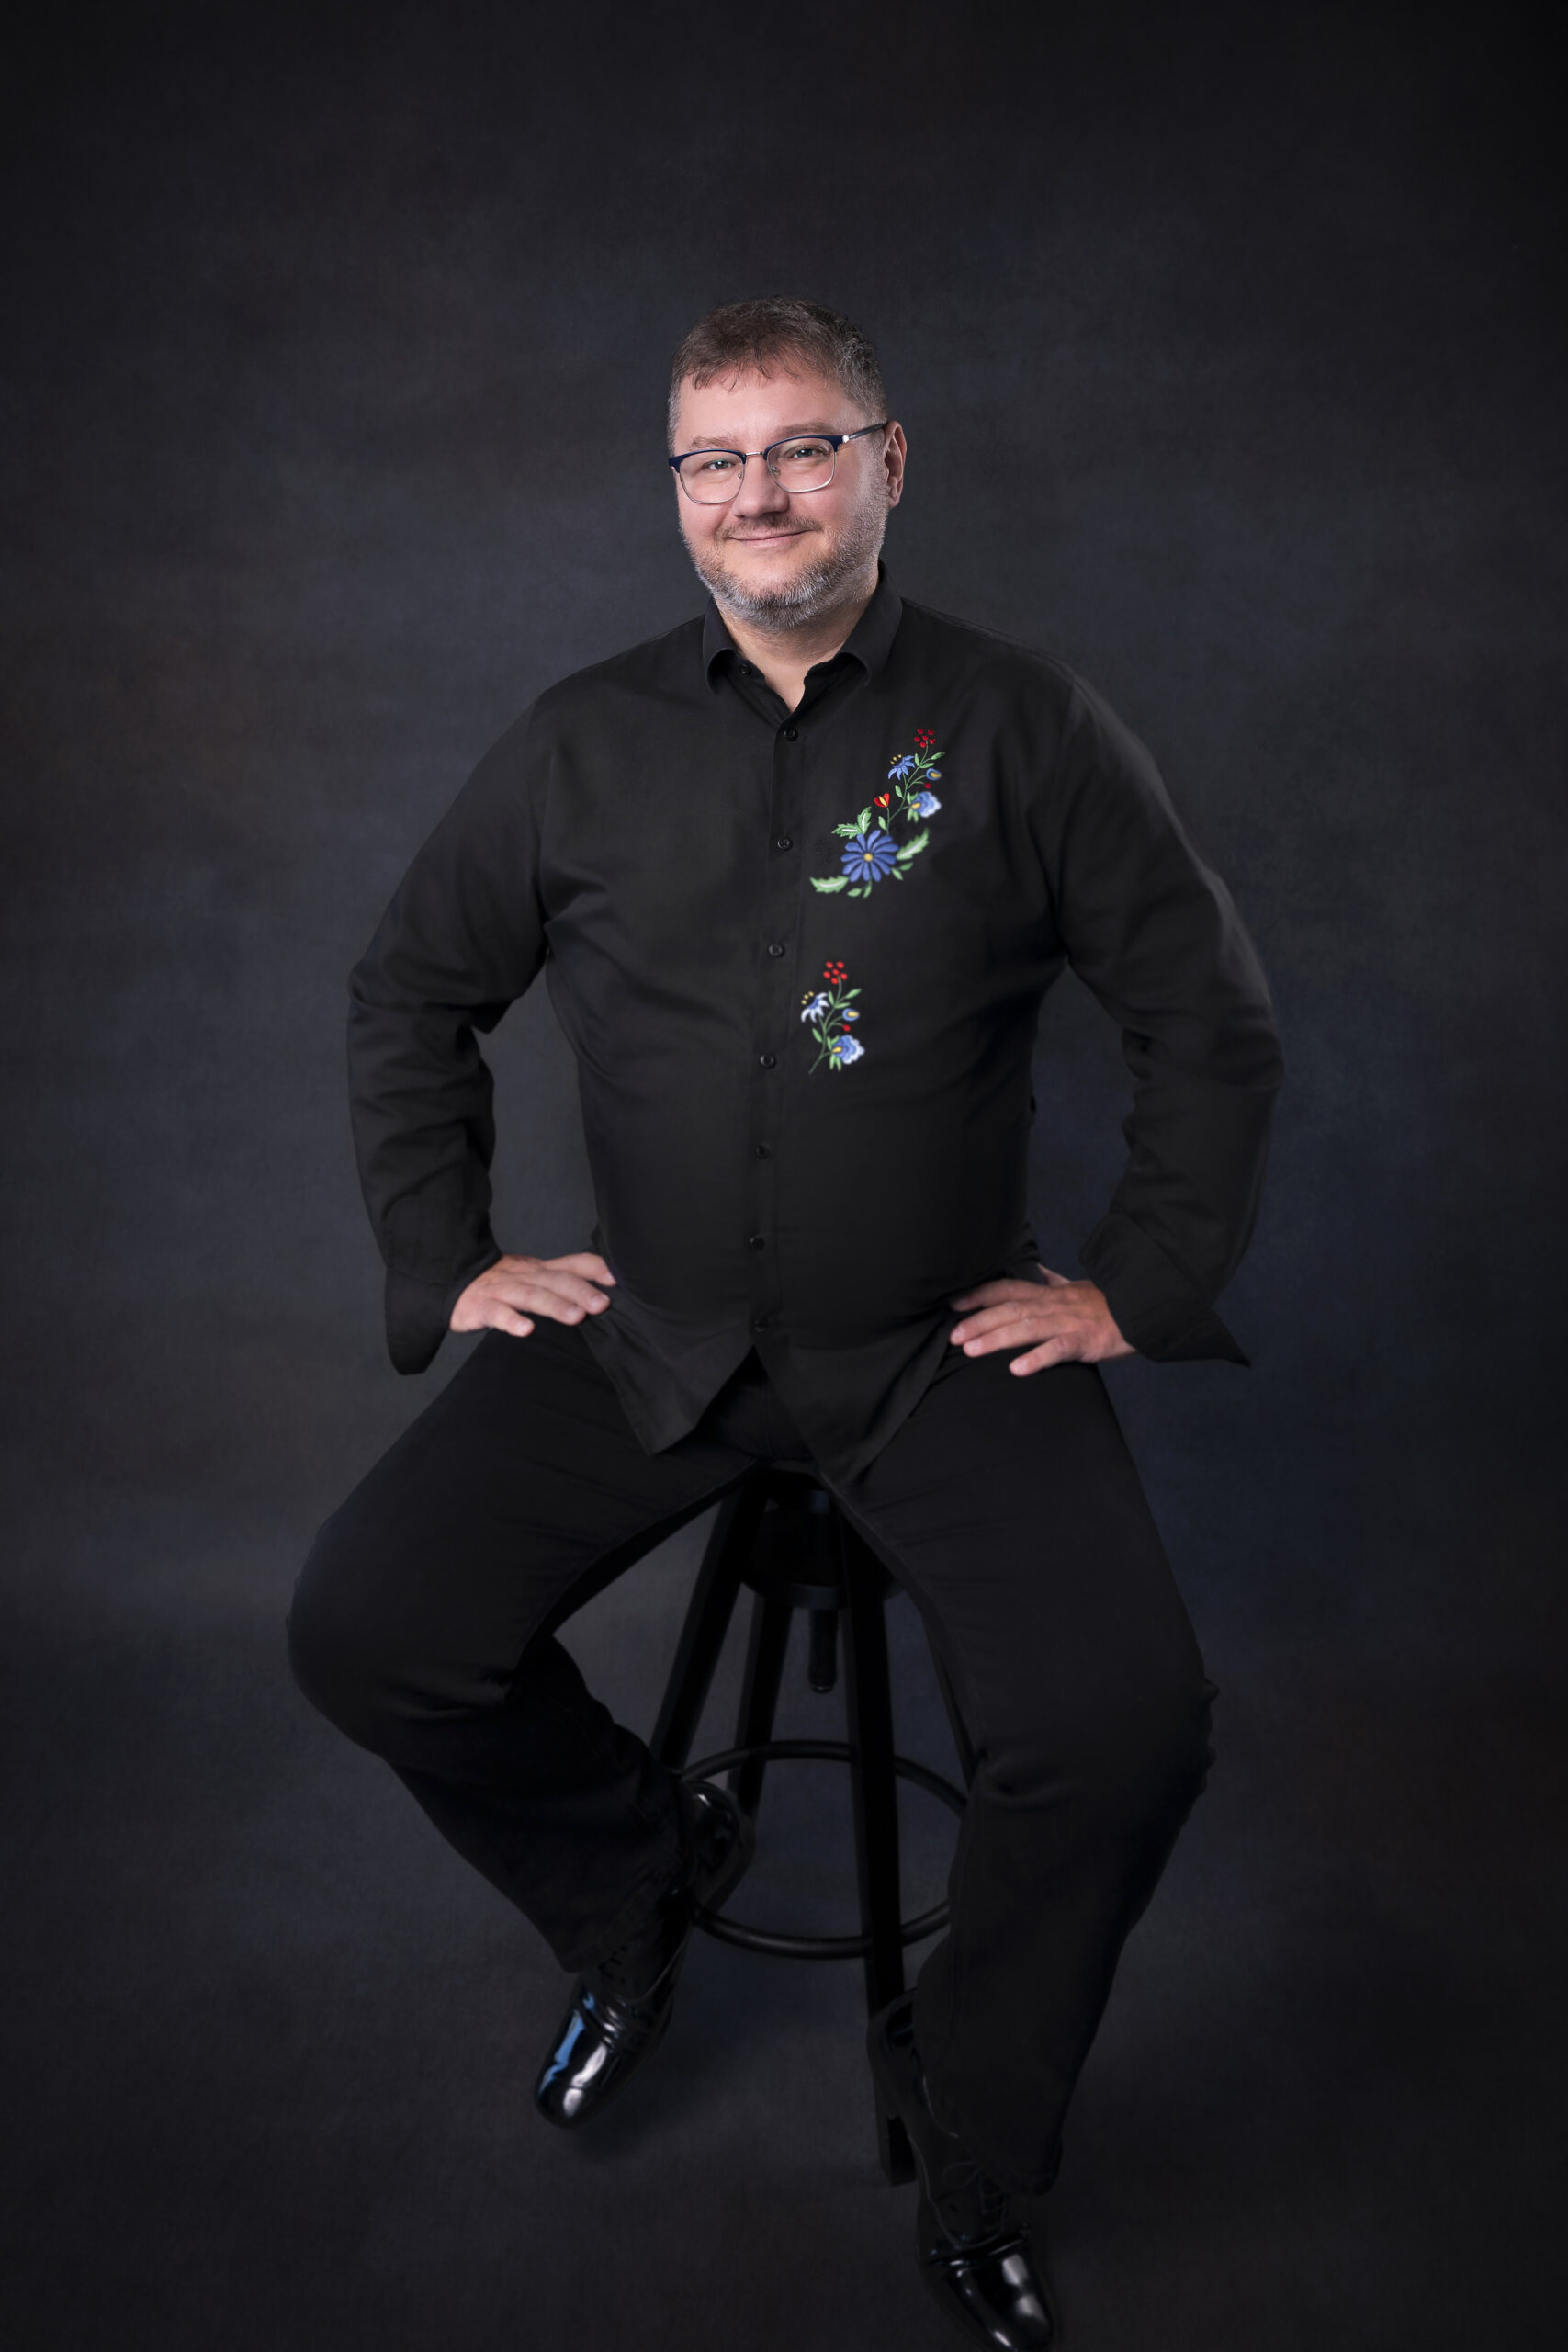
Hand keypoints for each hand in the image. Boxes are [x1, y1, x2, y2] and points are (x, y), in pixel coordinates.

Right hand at [449, 1251, 616, 1338]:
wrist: (450, 1281)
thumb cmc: (501, 1285)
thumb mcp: (534, 1279)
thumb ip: (562, 1284)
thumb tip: (603, 1298)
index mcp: (541, 1270)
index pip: (572, 1263)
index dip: (595, 1268)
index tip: (617, 1280)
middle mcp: (525, 1276)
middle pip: (556, 1280)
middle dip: (581, 1291)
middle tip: (602, 1305)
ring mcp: (502, 1290)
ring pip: (531, 1295)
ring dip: (554, 1305)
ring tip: (575, 1317)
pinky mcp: (480, 1306)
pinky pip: (496, 1312)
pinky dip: (511, 1320)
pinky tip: (525, 1330)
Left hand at [947, 1265, 1134, 1375]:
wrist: (1143, 1310)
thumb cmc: (1107, 1303)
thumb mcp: (1076, 1286)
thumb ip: (1053, 1279)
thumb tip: (1037, 1266)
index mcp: (1048, 1293)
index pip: (1007, 1289)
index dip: (979, 1294)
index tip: (953, 1304)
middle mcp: (1053, 1305)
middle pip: (1009, 1309)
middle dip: (979, 1321)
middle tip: (953, 1336)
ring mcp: (1068, 1322)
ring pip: (1027, 1328)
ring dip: (996, 1338)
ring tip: (971, 1351)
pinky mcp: (1084, 1341)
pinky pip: (1058, 1349)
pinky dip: (1037, 1358)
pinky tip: (1017, 1369)